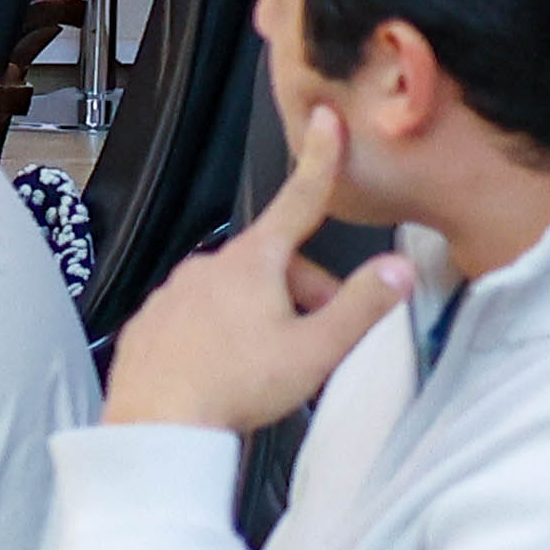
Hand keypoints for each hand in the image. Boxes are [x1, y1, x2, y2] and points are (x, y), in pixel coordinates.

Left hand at [101, 105, 413, 435]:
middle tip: (310, 343)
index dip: (320, 159)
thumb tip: (399, 270)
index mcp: (251, 262)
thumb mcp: (317, 348)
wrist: (158, 428)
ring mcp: (173, 294)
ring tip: (263, 367)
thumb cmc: (233, 388)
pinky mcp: (150, 324)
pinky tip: (225, 372)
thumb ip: (363, 305)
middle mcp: (206, 267)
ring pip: (237, 294)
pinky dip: (220, 337)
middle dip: (303, 294)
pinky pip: (199, 319)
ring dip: (262, 318)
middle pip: (275, 265)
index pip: (298, 199)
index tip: (324, 121)